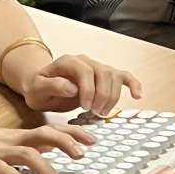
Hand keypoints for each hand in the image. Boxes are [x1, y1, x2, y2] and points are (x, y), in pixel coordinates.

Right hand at [0, 123, 95, 173]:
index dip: (73, 134)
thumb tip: (44, 157)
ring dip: (45, 169)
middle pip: (44, 135)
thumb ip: (23, 151)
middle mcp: (11, 141)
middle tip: (83, 155)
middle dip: (66, 144)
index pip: (50, 130)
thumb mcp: (2, 146)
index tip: (93, 139)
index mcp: (17, 138)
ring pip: (26, 154)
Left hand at [21, 54, 141, 114]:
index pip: (84, 71)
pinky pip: (123, 76)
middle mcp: (84, 60)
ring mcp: (96, 67)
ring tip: (101, 113)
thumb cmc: (38, 88)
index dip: (88, 89)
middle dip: (102, 95)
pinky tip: (138, 96)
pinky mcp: (104, 76)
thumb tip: (72, 87)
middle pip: (103, 72)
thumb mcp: (37, 90)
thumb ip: (51, 86)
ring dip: (112, 96)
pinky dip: (132, 84)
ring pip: (114, 75)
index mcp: (67, 61)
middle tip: (95, 113)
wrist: (41, 86)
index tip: (84, 107)